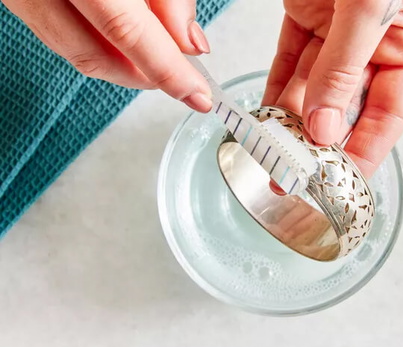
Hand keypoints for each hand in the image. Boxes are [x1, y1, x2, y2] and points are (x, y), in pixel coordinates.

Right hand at [3, 0, 213, 111]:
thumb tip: (190, 44)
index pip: (127, 32)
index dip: (167, 70)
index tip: (198, 95)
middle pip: (94, 56)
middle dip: (145, 76)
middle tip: (183, 80)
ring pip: (74, 51)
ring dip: (121, 66)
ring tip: (159, 61)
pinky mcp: (17, 0)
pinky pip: (57, 34)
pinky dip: (97, 46)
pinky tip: (125, 44)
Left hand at [261, 0, 402, 176]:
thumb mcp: (372, 9)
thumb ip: (344, 64)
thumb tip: (322, 124)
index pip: (388, 114)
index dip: (366, 150)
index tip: (342, 181)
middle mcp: (376, 44)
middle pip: (346, 106)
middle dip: (322, 140)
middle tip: (298, 172)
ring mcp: (338, 30)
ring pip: (312, 86)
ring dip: (292, 119)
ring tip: (275, 151)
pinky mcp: (305, 12)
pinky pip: (289, 58)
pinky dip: (275, 87)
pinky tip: (266, 116)